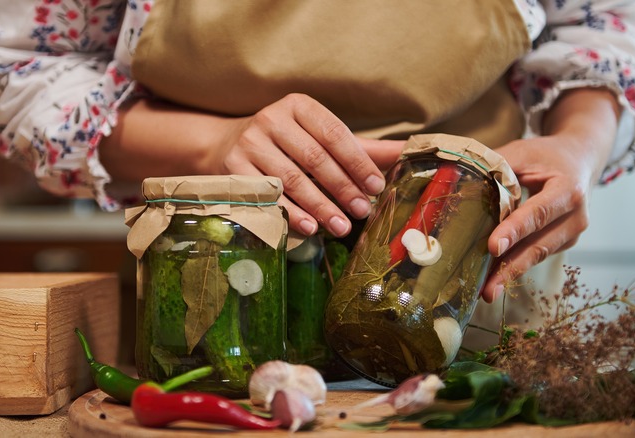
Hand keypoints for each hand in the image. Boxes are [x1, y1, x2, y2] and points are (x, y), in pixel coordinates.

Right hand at [218, 93, 402, 236]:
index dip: (357, 162)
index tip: (376, 187)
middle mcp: (271, 119)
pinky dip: (291, 214)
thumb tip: (408, 152)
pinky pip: (268, 196)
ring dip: (321, 206)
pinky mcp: (233, 168)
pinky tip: (311, 228)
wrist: (226, 145)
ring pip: (292, 180)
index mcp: (298, 106)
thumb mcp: (321, 138)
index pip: (334, 134)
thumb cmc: (287, 144)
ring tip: (342, 226)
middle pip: (315, 158)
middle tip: (363, 211)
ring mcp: (249, 143)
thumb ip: (362, 148)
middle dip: (342, 188)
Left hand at [481, 88, 620, 301]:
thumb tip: (457, 180)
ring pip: (537, 255)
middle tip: (488, 288)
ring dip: (510, 273)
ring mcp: (572, 233)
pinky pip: (537, 255)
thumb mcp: (522, 153)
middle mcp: (576, 216)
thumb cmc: (545, 155)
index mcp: (568, 189)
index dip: (515, 230)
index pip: (538, 213)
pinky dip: (515, 264)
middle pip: (540, 245)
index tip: (493, 247)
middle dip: (511, 267)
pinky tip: (494, 276)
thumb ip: (496, 168)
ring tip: (488, 290)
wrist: (579, 159)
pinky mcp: (564, 243)